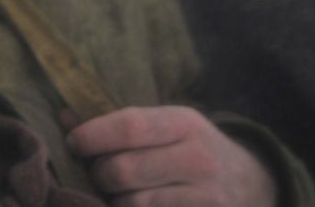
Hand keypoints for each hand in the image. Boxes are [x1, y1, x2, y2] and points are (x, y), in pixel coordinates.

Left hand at [66, 105, 275, 205]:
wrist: (250, 183)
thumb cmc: (191, 148)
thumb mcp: (165, 125)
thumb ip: (116, 122)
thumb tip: (64, 117)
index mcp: (184, 123)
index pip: (129, 126)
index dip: (92, 136)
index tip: (74, 143)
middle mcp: (199, 159)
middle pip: (124, 170)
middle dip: (97, 173)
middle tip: (95, 173)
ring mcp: (206, 197)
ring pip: (133, 203)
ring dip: (112, 200)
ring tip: (114, 192)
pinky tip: (132, 205)